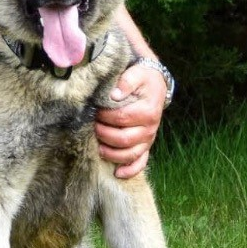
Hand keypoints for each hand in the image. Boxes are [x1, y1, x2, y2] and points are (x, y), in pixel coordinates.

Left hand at [95, 63, 167, 178]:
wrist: (155, 85)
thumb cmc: (142, 79)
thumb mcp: (136, 73)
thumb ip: (126, 81)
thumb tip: (114, 94)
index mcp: (147, 111)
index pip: (121, 118)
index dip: (104, 116)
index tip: (93, 110)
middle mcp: (149, 128)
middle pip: (124, 139)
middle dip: (103, 134)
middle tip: (91, 126)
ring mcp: (148, 139)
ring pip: (130, 154)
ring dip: (111, 153)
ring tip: (96, 146)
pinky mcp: (146, 146)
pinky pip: (141, 163)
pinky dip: (130, 170)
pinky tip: (117, 173)